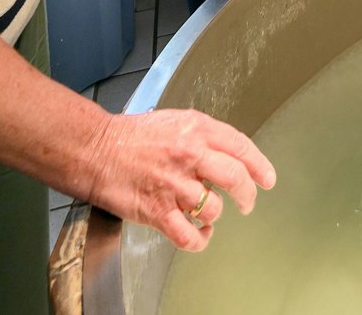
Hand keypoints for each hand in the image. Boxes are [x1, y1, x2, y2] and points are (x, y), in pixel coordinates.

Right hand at [79, 108, 276, 252]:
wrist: (94, 149)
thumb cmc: (130, 136)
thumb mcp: (174, 121)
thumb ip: (203, 135)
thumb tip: (228, 153)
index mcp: (196, 129)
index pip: (241, 147)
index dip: (260, 166)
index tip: (267, 179)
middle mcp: (190, 155)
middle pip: (236, 178)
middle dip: (248, 195)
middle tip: (247, 203)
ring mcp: (174, 184)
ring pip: (214, 209)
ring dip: (216, 215)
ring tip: (208, 215)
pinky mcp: (157, 211)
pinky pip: (189, 235)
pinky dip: (200, 240)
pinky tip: (200, 234)